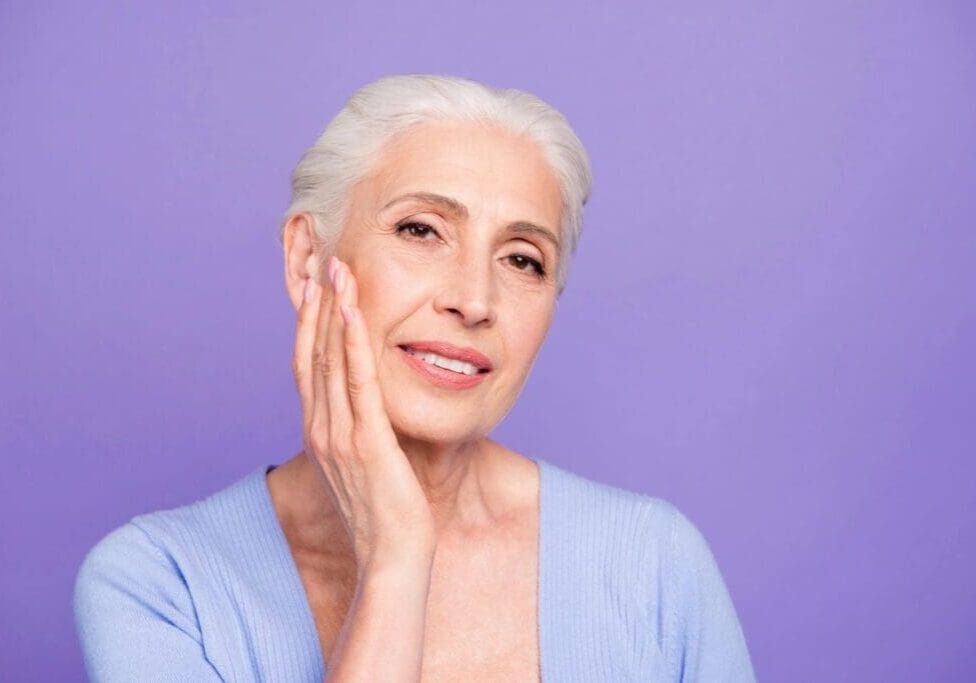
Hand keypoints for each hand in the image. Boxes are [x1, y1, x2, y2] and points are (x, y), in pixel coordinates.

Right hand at [293, 255, 435, 569]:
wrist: (391, 557)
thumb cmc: (385, 512)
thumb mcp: (363, 464)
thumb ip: (357, 430)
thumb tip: (364, 408)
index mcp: (319, 431)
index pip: (308, 365)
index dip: (309, 323)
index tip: (314, 285)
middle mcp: (321, 428)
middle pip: (312, 353)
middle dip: (317, 305)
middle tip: (321, 260)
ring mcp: (340, 434)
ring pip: (331, 360)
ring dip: (334, 311)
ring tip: (337, 269)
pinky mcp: (366, 441)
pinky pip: (359, 381)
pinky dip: (355, 341)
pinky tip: (355, 310)